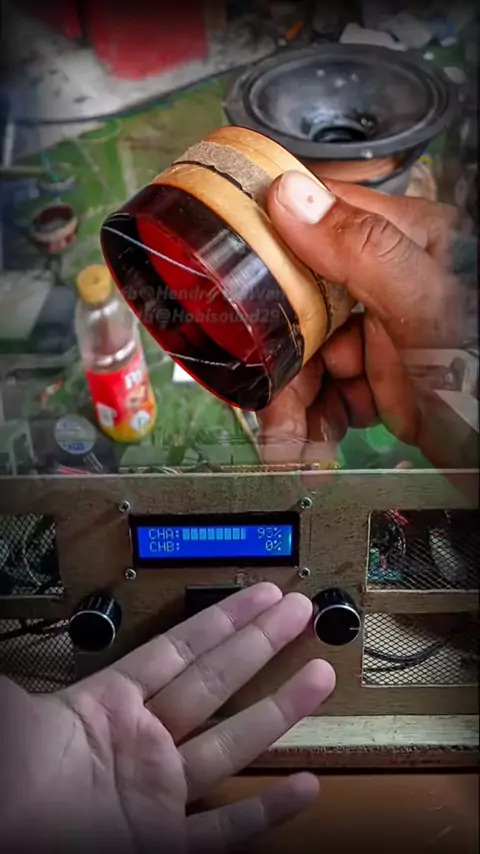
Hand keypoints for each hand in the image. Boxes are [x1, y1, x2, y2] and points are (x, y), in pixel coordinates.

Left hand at [0, 584, 334, 853]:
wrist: (10, 843)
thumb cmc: (7, 788)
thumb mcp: (15, 717)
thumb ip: (29, 676)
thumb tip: (16, 617)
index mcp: (107, 708)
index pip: (180, 649)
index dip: (222, 619)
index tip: (257, 595)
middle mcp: (141, 745)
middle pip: (216, 682)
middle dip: (260, 644)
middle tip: (298, 614)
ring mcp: (157, 794)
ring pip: (232, 743)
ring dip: (278, 710)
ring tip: (317, 676)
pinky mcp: (163, 846)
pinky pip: (225, 830)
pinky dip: (267, 812)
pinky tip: (301, 787)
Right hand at [259, 174, 467, 465]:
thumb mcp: (428, 306)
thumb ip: (363, 249)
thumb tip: (291, 197)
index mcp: (406, 243)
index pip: (319, 221)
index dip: (269, 245)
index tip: (227, 273)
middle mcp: (390, 284)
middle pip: (304, 302)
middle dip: (281, 356)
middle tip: (269, 398)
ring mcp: (386, 334)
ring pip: (311, 355)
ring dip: (295, 402)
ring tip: (295, 443)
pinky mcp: (384, 380)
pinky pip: (332, 392)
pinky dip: (319, 421)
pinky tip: (322, 441)